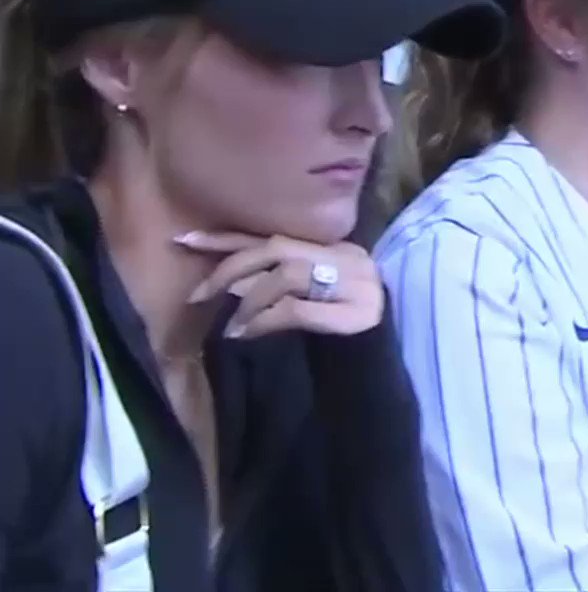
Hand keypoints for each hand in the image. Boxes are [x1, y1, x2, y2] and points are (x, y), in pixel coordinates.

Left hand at [179, 231, 383, 339]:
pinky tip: (247, 334)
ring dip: (249, 300)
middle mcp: (351, 258)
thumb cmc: (335, 341)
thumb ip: (277, 282)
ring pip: (287, 273)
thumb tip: (227, 279)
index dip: (230, 237)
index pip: (278, 235)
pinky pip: (296, 309)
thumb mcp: (305, 302)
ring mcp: (358, 284)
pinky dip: (264, 320)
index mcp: (339, 248)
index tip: (187, 239)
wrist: (375, 378)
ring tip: (232, 327)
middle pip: (279, 248)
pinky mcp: (357, 315)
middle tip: (199, 294)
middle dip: (230, 268)